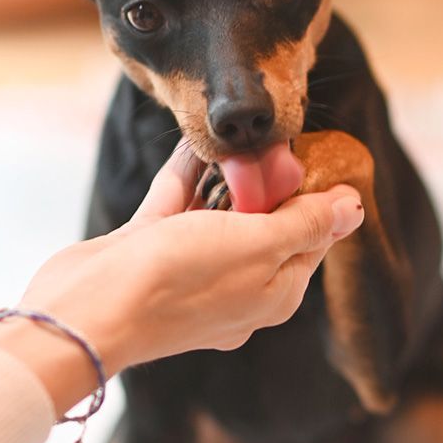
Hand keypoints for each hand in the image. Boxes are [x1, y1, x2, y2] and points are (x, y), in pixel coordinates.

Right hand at [17, 144, 362, 374]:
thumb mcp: (257, 245)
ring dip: (228, 174)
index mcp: (274, 292)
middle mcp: (236, 284)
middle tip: (273, 139)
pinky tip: (195, 141)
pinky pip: (179, 202)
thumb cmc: (178, 280)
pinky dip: (188, 174)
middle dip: (271, 180)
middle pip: (267, 222)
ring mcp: (191, 267)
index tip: (315, 151)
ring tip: (238, 134)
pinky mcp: (151, 248)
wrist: (89, 308)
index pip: (312, 238)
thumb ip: (304, 223)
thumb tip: (354, 207)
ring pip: (220, 211)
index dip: (316, 194)